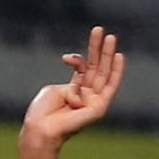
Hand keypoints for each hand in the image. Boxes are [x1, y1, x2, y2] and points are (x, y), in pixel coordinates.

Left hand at [22, 26, 125, 147]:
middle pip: (97, 68)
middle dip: (98, 49)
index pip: (83, 69)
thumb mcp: (55, 88)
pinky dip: (116, 71)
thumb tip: (84, 74)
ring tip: (110, 36)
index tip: (66, 58)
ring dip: (108, 54)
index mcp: (75, 90)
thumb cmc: (42, 112)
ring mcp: (94, 101)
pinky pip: (111, 86)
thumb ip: (72, 77)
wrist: (41, 129)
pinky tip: (118, 56)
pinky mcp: (99, 108)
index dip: (77, 60)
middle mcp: (87, 95)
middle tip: (99, 30)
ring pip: (105, 74)